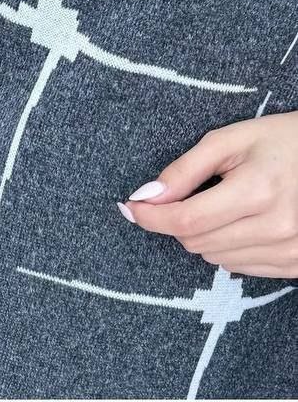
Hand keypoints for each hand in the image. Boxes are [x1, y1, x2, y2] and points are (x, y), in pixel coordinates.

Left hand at [119, 112, 297, 277]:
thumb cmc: (280, 141)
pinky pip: (240, 268)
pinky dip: (226, 247)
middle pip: (197, 242)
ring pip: (215, 258)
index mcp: (257, 191)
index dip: (151, 217)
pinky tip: (239, 221)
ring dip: (202, 235)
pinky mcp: (297, 265)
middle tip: (184, 194)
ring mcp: (290, 251)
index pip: (187, 220)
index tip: (129, 207)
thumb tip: (147, 194)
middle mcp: (276, 228)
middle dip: (177, 220)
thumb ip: (186, 168)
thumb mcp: (230, 140)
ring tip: (222, 203)